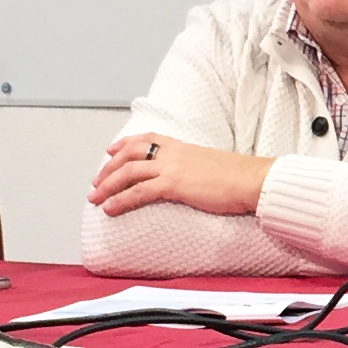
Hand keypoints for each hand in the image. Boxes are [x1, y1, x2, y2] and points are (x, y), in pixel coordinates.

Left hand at [87, 134, 274, 219]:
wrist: (253, 180)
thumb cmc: (240, 178)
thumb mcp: (213, 166)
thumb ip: (197, 170)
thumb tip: (194, 181)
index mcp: (183, 147)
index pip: (147, 138)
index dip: (125, 143)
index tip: (111, 149)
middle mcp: (174, 153)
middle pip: (130, 153)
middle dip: (109, 167)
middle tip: (96, 181)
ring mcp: (172, 167)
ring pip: (129, 171)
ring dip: (107, 185)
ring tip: (95, 198)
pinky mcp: (174, 184)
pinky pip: (139, 192)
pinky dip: (121, 200)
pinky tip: (110, 209)